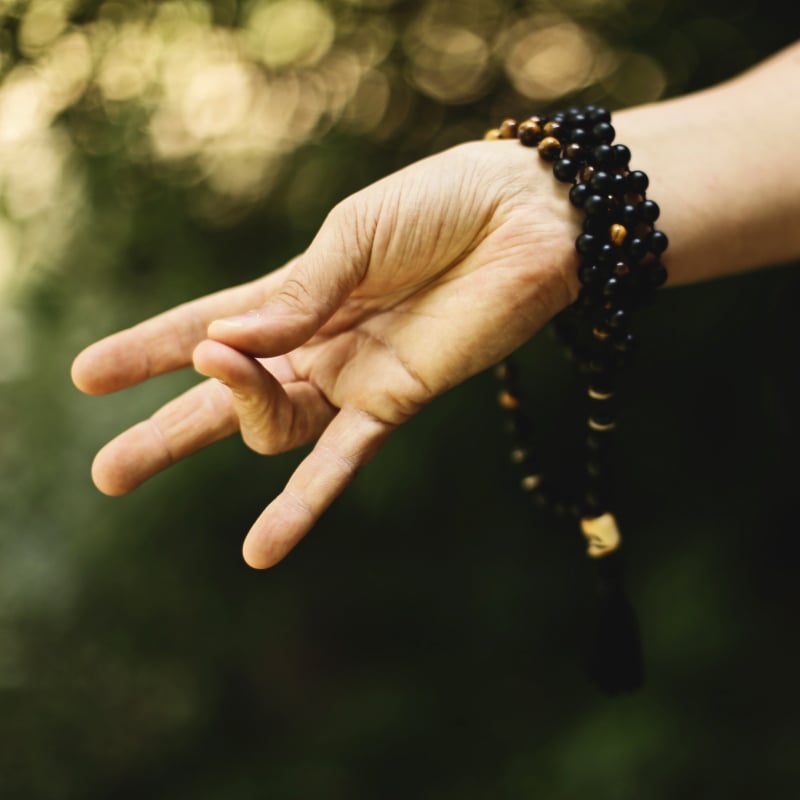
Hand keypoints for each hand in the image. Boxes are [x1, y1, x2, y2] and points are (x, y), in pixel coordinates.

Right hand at [71, 140, 579, 567]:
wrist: (527, 219)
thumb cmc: (441, 206)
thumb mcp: (354, 236)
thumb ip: (296, 295)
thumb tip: (223, 342)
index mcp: (297, 293)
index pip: (207, 326)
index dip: (148, 349)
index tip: (86, 376)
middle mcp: (316, 343)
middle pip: (227, 395)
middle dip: (167, 428)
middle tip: (109, 471)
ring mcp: (352, 379)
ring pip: (271, 425)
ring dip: (227, 417)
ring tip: (165, 437)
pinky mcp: (395, 403)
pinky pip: (340, 461)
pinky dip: (301, 504)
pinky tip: (261, 552)